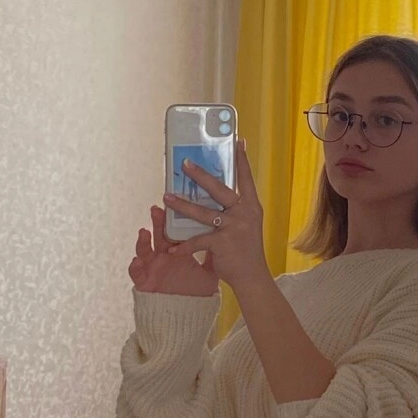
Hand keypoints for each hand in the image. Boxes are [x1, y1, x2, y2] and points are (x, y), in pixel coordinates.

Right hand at [128, 205, 218, 296]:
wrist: (187, 315)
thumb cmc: (195, 292)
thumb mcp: (208, 271)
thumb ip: (214, 253)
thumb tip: (226, 236)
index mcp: (178, 251)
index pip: (175, 230)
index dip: (174, 219)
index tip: (179, 203)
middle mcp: (163, 256)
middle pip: (159, 235)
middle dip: (157, 222)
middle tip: (158, 208)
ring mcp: (152, 267)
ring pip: (144, 250)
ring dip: (143, 241)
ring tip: (144, 232)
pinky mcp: (144, 282)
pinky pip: (137, 274)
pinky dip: (135, 267)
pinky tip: (136, 261)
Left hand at [163, 139, 268, 290]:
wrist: (252, 276)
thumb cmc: (246, 248)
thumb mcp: (247, 224)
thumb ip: (234, 209)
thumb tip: (213, 192)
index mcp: (251, 206)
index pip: (246, 178)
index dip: (242, 160)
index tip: (238, 142)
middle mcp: (244, 213)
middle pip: (220, 189)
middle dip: (201, 175)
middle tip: (185, 163)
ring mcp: (233, 227)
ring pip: (203, 212)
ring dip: (182, 204)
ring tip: (166, 197)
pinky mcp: (222, 243)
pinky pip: (197, 240)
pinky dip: (183, 245)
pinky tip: (172, 248)